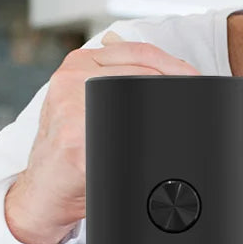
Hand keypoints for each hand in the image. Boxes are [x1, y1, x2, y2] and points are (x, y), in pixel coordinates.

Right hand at [5, 32, 200, 243]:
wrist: (44, 191)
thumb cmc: (73, 147)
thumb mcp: (90, 102)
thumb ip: (123, 82)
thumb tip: (178, 75)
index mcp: (79, 63)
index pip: (141, 53)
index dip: (177, 67)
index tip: (198, 81)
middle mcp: (72, 78)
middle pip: (145, 72)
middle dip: (177, 87)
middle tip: (198, 104)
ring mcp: (70, 106)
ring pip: (138, 97)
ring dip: (165, 114)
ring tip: (177, 129)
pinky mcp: (74, 139)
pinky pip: (124, 136)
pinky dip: (145, 143)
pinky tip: (155, 146)